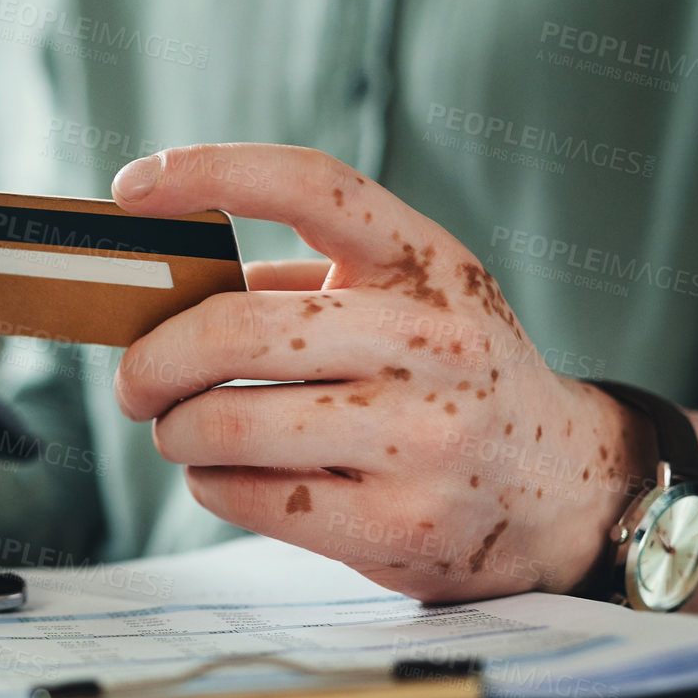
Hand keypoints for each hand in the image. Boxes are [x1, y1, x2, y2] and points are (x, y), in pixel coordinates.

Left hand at [110, 144, 652, 600]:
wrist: (565, 486)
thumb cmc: (452, 377)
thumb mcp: (407, 297)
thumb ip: (299, 287)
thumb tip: (162, 289)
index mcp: (426, 260)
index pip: (312, 184)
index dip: (211, 172)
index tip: (133, 189)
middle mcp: (432, 341)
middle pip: (236, 330)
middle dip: (151, 360)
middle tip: (133, 380)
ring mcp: (422, 439)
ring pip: (226, 425)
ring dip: (175, 431)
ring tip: (181, 430)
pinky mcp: (398, 525)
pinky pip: (247, 498)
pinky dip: (211, 484)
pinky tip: (228, 475)